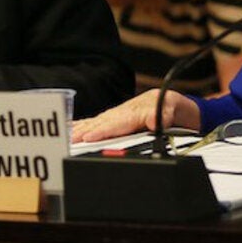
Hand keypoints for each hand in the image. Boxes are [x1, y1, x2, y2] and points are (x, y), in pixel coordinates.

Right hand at [70, 90, 200, 141]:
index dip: (102, 131)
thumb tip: (153, 120)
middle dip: (85, 132)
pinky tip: (71, 129)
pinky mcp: (115, 119)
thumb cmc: (172, 108)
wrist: (173, 102)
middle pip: (102, 123)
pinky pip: (97, 122)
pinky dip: (83, 124)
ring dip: (81, 130)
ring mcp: (118, 115)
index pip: (116, 123)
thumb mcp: (174, 110)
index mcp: (136, 112)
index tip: (88, 137)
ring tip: (67, 137)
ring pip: (97, 122)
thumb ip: (164, 114)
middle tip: (70, 140)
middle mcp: (124, 113)